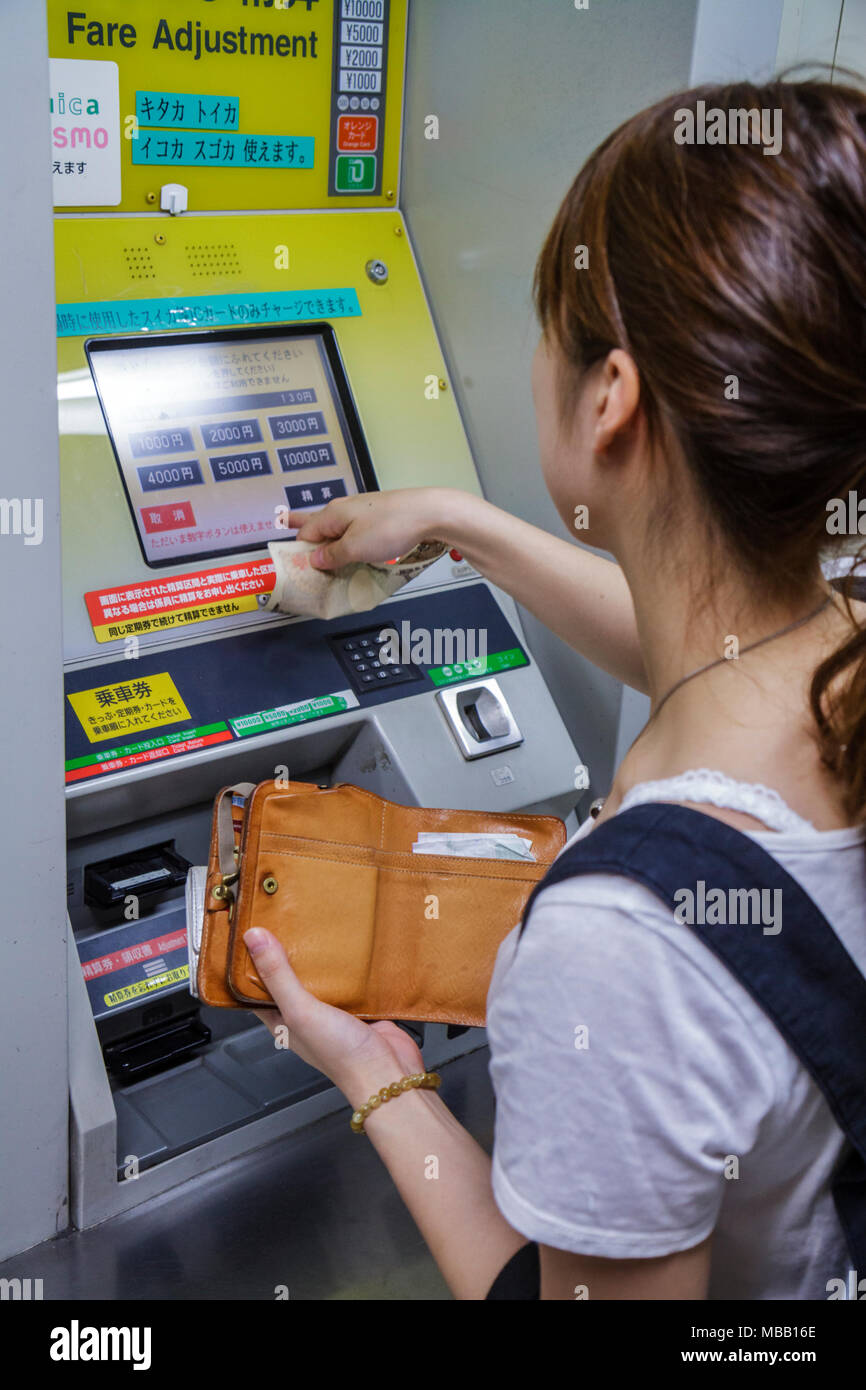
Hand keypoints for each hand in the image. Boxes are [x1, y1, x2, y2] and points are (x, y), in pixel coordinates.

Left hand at [245, 928, 425, 1106]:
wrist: (387, 1070)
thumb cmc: (340, 1055)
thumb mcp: (299, 1010)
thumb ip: (278, 975)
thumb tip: (253, 939)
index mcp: (282, 1020)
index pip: (257, 988)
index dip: (250, 963)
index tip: (249, 933)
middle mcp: (305, 1015)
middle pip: (290, 978)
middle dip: (287, 952)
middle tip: (284, 920)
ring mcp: (332, 1010)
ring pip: (320, 976)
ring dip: (318, 956)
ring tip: (315, 924)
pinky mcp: (359, 1005)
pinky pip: (349, 979)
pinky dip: (348, 964)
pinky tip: (350, 946)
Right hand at [287, 487, 452, 570]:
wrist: (428, 512)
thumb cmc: (392, 525)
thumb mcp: (355, 547)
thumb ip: (332, 554)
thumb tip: (315, 559)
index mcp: (332, 514)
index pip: (305, 534)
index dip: (299, 551)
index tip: (296, 567)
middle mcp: (344, 509)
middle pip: (318, 523)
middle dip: (304, 529)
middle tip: (285, 526)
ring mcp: (362, 512)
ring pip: (337, 527)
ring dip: (328, 539)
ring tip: (320, 546)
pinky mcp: (378, 517)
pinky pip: (355, 530)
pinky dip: (348, 540)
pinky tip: (352, 545)